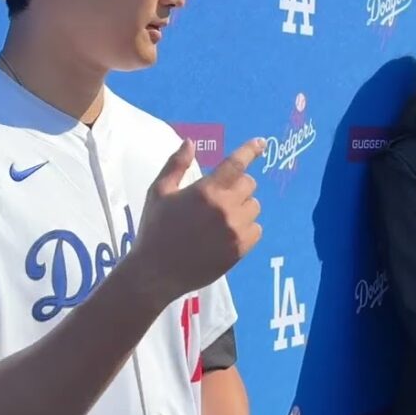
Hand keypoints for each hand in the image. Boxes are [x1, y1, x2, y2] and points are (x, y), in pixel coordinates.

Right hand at [133, 138, 266, 300]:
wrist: (155, 273)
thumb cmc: (154, 229)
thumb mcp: (158, 192)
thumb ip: (176, 165)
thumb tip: (190, 142)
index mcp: (206, 191)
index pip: (236, 164)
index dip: (250, 150)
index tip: (261, 143)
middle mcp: (225, 208)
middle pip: (249, 184)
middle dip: (237, 185)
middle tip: (220, 196)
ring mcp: (234, 230)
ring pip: (254, 207)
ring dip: (243, 207)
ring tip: (223, 217)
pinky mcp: (240, 250)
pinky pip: (257, 230)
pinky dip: (247, 228)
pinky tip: (228, 233)